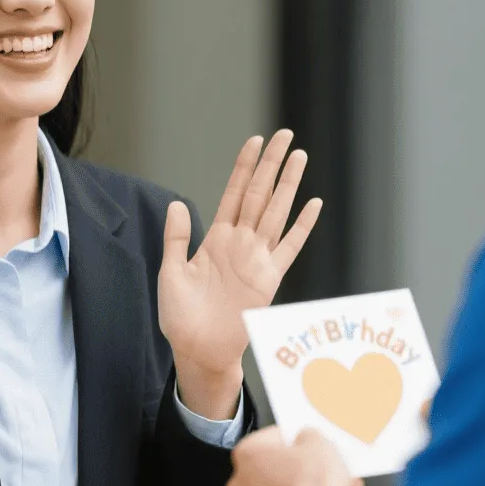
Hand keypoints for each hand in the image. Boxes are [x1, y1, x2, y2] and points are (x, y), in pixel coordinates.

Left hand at [159, 131, 322, 416]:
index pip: (234, 192)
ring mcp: (257, 259)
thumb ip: (177, 238)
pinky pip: (290, 247)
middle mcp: (240, 243)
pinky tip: (313, 204)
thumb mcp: (171, 273)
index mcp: (216, 238)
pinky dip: (303, 226)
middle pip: (260, 194)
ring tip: (299, 157)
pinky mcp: (270, 279)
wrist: (198, 350)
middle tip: (285, 134)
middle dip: (272, 164)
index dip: (244, 166)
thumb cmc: (181, 317)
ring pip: (277, 212)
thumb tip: (176, 203)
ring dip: (288, 185)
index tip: (255, 140)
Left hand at [227, 427, 360, 485]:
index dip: (297, 443)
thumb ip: (309, 436)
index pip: (273, 438)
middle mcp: (239, 485)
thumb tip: (306, 440)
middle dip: (300, 473)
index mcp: (248, 454)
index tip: (311, 450)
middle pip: (274, 471)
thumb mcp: (321, 444)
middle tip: (326, 475)